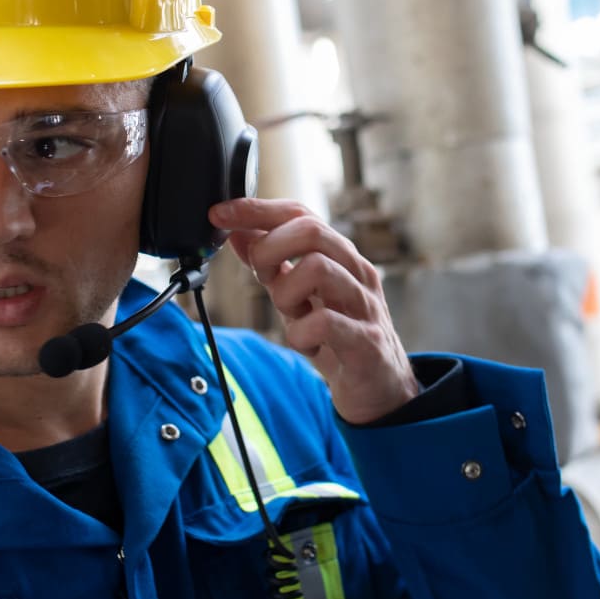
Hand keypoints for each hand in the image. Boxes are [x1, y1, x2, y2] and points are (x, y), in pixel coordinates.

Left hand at [210, 198, 418, 425]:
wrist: (380, 388)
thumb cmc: (339, 337)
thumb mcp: (298, 296)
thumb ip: (272, 265)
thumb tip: (238, 232)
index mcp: (339, 256)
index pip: (299, 213)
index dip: (256, 210)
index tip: (219, 214)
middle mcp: (356, 272)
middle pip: (311, 230)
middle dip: (269, 249)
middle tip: (262, 277)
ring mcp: (365, 304)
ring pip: (318, 268)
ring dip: (286, 294)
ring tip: (292, 315)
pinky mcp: (366, 340)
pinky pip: (324, 323)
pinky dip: (301, 335)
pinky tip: (306, 345)